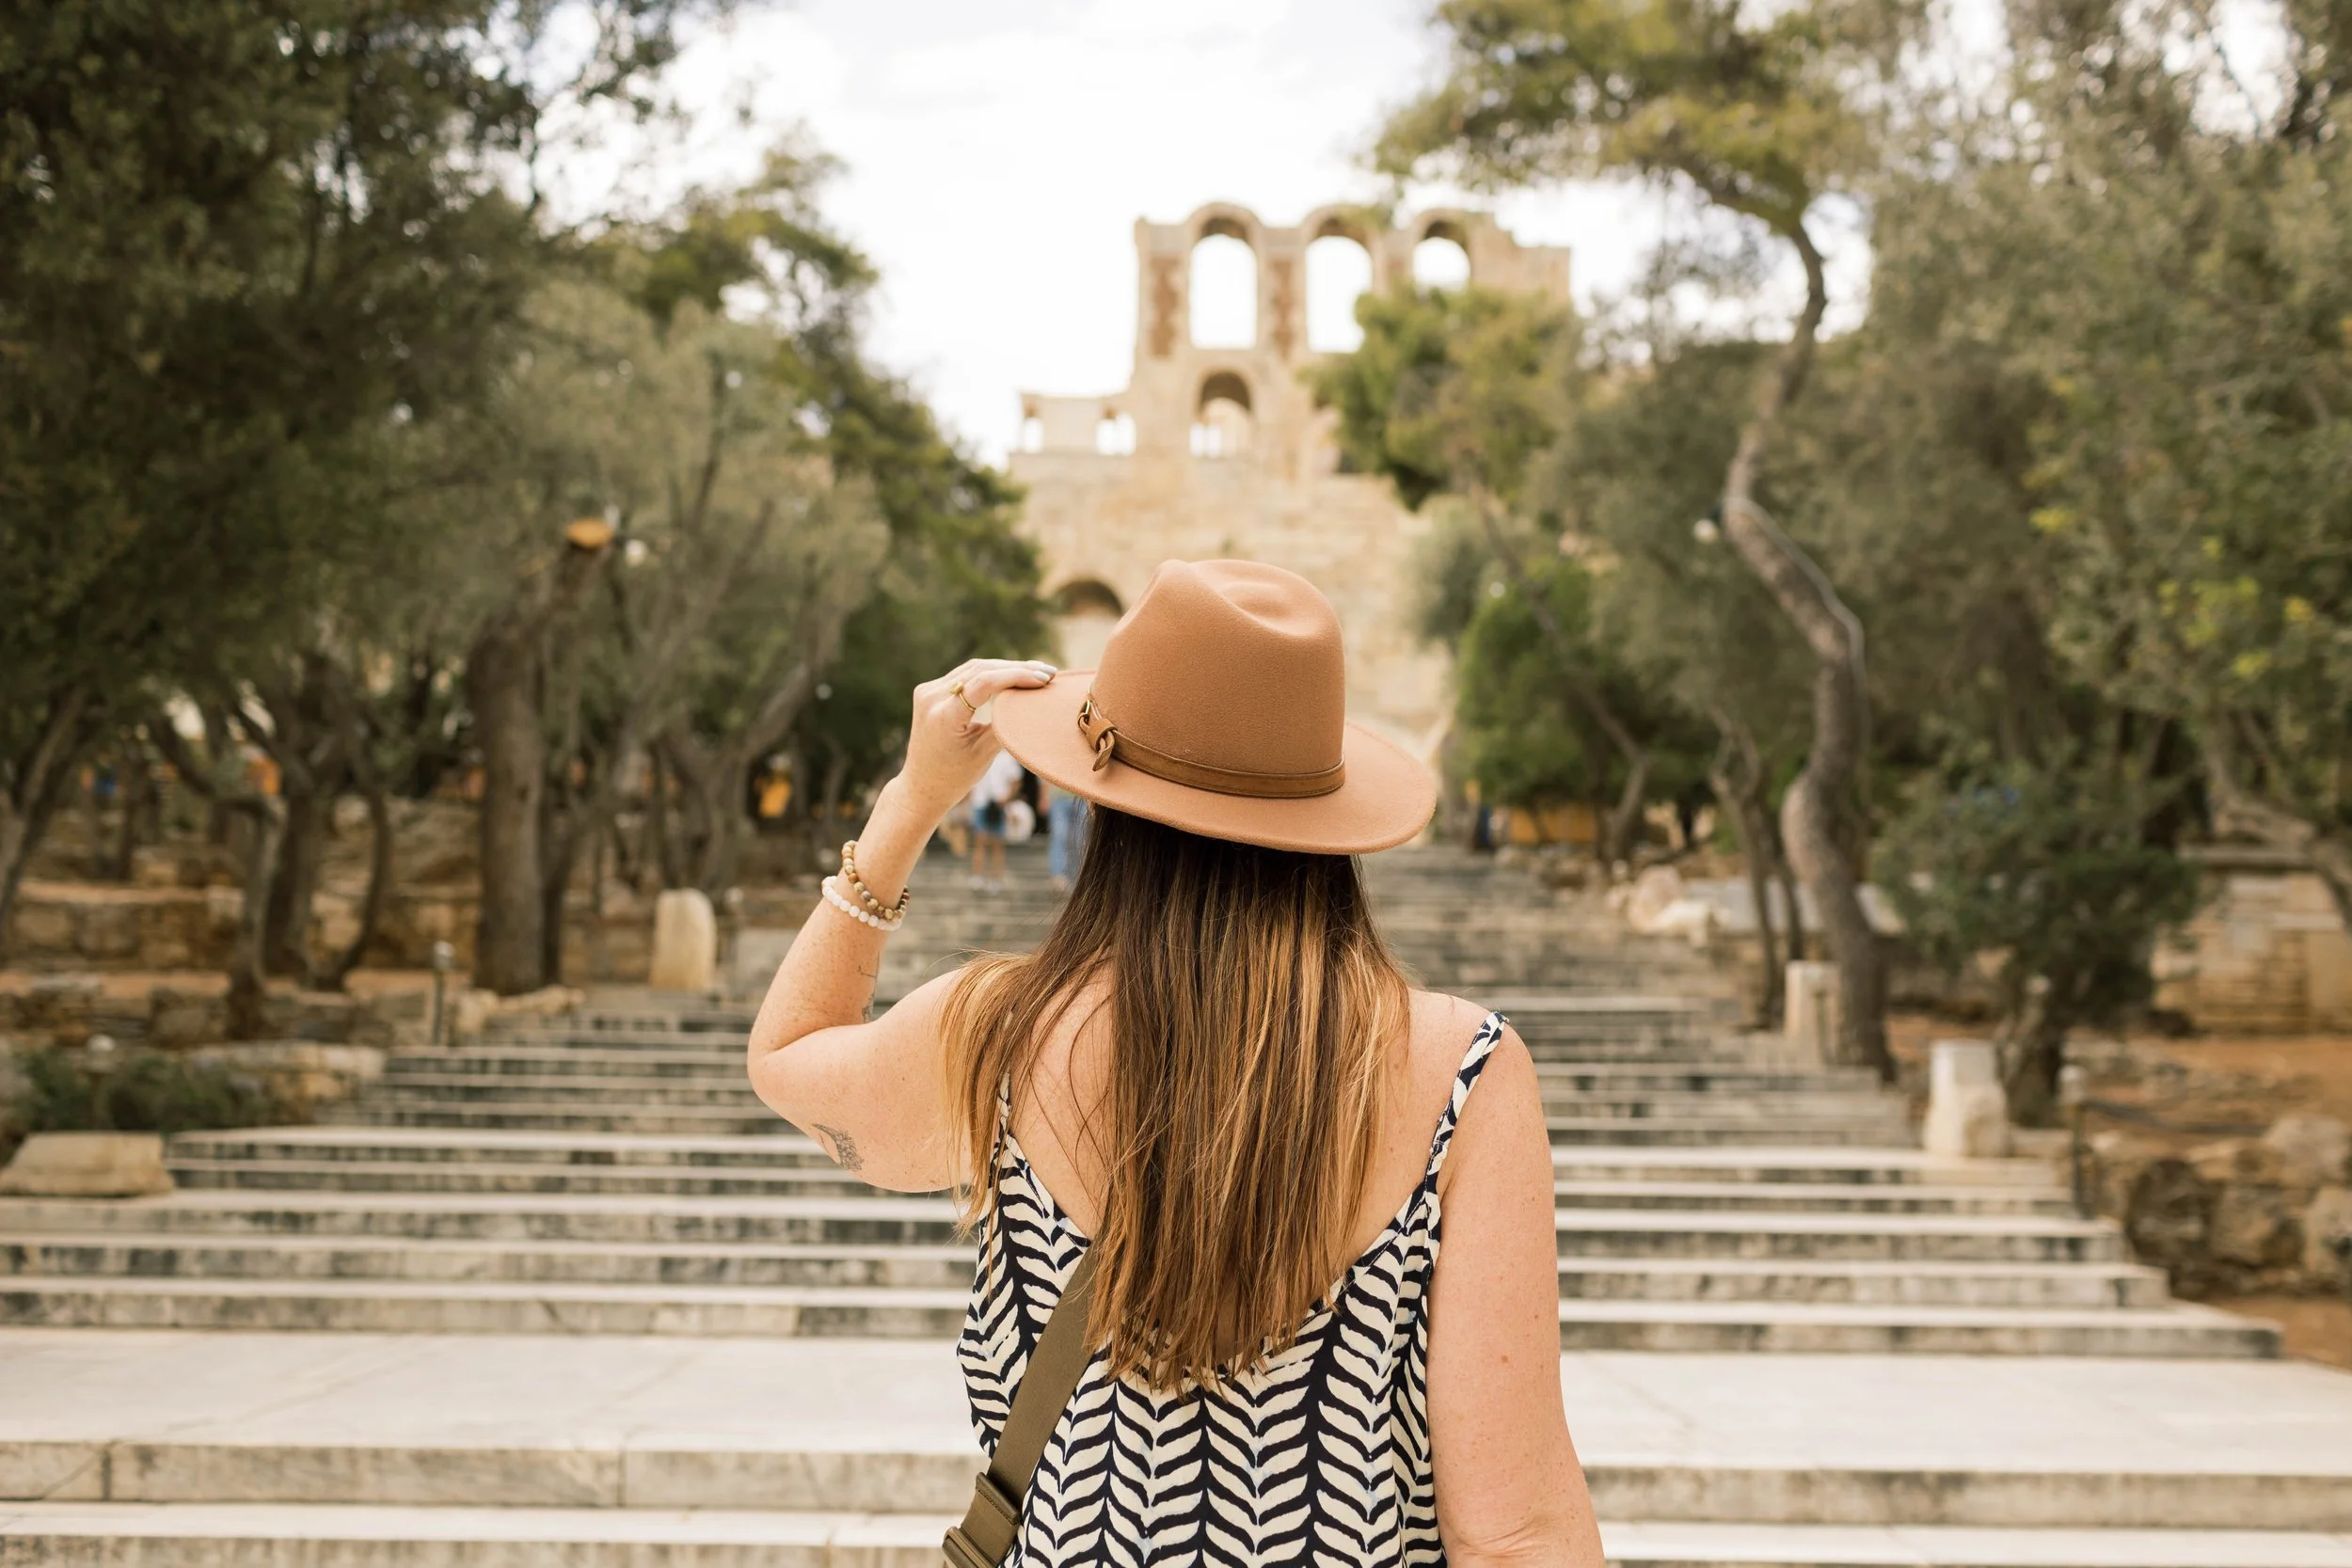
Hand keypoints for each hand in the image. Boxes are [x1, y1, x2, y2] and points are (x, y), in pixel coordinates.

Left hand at [895, 657, 1055, 820]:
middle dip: (1016, 669)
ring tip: (1035, 671)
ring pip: (973, 668)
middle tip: (1048, 672)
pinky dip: (989, 673)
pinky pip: (964, 675)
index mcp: (944, 716)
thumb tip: (1031, 700)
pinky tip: (1011, 674)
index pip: (984, 682)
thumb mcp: (984, 754)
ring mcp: (927, 692)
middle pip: (980, 670)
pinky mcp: (929, 691)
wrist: (921, 787)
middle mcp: (931, 698)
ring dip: (1005, 667)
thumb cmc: (955, 777)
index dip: (1016, 676)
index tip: (1043, 678)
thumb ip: (1005, 725)